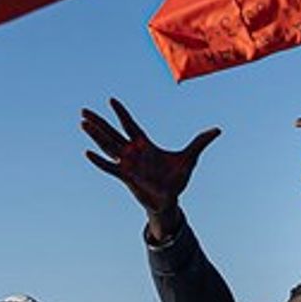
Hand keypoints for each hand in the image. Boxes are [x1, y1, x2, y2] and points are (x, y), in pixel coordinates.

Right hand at [81, 99, 218, 234]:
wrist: (170, 201)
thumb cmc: (176, 179)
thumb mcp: (189, 158)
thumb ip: (200, 142)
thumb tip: (217, 130)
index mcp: (145, 144)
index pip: (129, 124)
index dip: (121, 112)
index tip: (111, 99)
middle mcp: (133, 152)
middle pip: (112, 132)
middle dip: (99, 121)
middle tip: (84, 110)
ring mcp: (127, 164)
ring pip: (107, 146)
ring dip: (95, 135)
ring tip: (83, 123)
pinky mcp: (126, 177)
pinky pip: (110, 167)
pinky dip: (99, 161)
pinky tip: (87, 153)